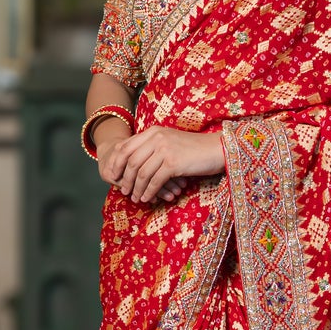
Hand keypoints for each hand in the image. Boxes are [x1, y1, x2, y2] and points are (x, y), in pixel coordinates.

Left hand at [101, 125, 225, 204]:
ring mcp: (164, 149)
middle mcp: (156, 137)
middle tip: (123, 191)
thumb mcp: (170, 141)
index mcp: (153, 131)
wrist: (217, 149)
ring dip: (136, 188)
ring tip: (135, 198)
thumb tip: (134, 165)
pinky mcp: (173, 163)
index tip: (113, 176)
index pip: (126, 147)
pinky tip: (148, 198)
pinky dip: (149, 192)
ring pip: (141, 173)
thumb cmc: (194, 148)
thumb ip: (153, 147)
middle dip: (125, 178)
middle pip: (131, 161)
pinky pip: (154, 180)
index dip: (116, 163)